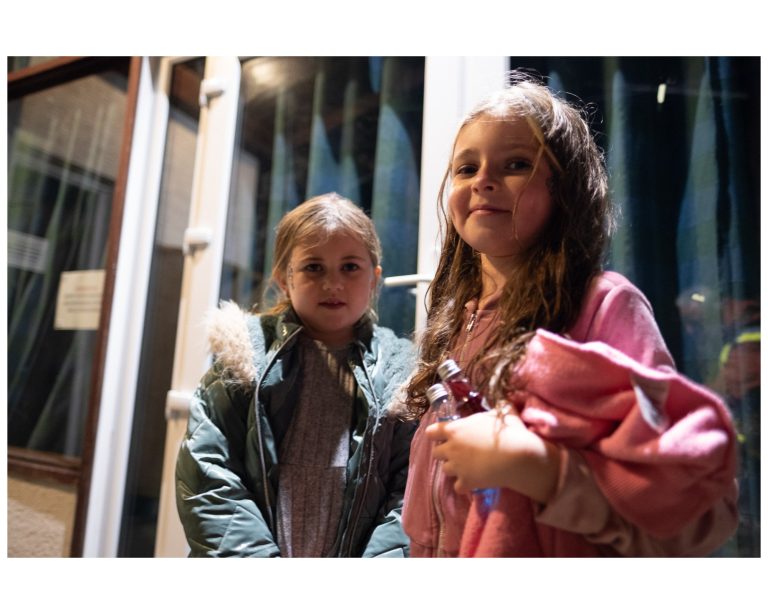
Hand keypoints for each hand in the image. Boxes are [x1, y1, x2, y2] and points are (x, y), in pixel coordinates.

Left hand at [425, 403, 561, 502]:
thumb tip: (503, 404)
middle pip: (436, 453)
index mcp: (455, 429)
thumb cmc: (508, 430)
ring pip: (445, 470)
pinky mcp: (466, 482)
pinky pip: (458, 487)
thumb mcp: (503, 412)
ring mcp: (457, 467)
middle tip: (458, 452)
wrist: (517, 456)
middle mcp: (451, 448)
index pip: (432, 431)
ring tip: (467, 468)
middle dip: (445, 453)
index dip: (436, 434)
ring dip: (454, 469)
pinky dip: (464, 486)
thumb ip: (498, 408)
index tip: (443, 436)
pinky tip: (473, 482)